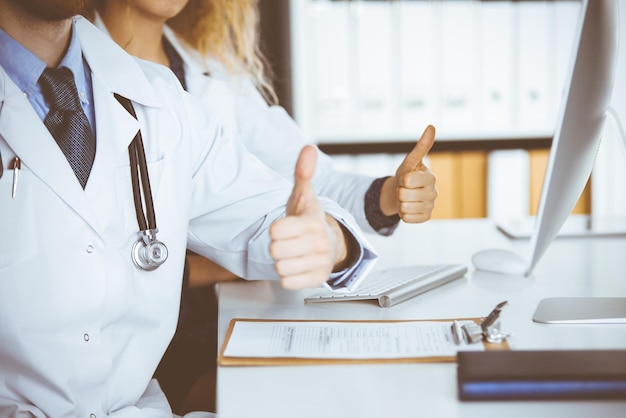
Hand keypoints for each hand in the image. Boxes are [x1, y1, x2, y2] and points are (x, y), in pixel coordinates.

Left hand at [270, 145, 346, 288]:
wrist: (330, 244)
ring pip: (279, 267)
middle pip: (275, 250)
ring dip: (282, 261)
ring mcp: (320, 263)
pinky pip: (287, 283)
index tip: (285, 226)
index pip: (275, 232)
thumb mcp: (303, 196)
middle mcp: (319, 244)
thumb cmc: (309, 219)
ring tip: (293, 253)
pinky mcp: (317, 280)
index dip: (275, 229)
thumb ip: (303, 173)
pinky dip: (288, 276)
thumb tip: (308, 149)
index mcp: (313, 223)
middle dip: (278, 246)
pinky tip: (297, 265)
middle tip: (289, 240)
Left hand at [380, 125, 437, 222]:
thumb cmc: (407, 174)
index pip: (407, 181)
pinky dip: (403, 214)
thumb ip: (421, 146)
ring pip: (404, 208)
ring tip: (405, 198)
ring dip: (400, 203)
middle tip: (404, 189)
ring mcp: (431, 206)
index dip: (401, 180)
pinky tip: (408, 207)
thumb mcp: (410, 161)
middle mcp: (434, 193)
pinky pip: (406, 218)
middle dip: (399, 192)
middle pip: (404, 195)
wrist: (403, 192)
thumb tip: (431, 127)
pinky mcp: (426, 218)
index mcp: (431, 177)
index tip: (406, 178)